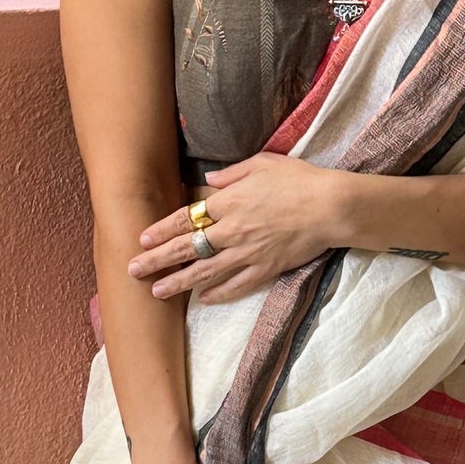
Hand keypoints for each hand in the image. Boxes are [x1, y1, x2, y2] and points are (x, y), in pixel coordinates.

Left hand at [128, 154, 349, 303]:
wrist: (331, 206)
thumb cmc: (299, 180)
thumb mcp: (263, 163)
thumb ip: (233, 173)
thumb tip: (212, 180)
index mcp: (229, 202)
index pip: (185, 218)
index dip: (161, 229)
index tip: (142, 239)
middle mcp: (232, 230)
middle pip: (187, 248)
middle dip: (157, 259)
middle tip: (133, 270)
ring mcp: (248, 253)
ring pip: (205, 272)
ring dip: (179, 282)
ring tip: (158, 292)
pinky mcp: (266, 268)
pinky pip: (237, 285)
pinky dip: (220, 294)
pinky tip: (204, 300)